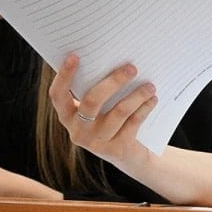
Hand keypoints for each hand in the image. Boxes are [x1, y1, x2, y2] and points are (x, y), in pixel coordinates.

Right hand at [49, 54, 157, 169]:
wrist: (129, 156)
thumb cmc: (111, 119)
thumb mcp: (100, 107)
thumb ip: (98, 88)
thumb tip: (114, 58)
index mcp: (68, 115)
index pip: (58, 95)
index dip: (64, 76)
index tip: (74, 56)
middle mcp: (78, 131)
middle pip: (92, 101)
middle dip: (114, 81)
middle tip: (132, 67)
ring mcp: (96, 142)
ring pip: (118, 112)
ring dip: (137, 95)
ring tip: (150, 85)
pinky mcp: (116, 149)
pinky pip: (133, 122)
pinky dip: (145, 108)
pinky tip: (153, 98)